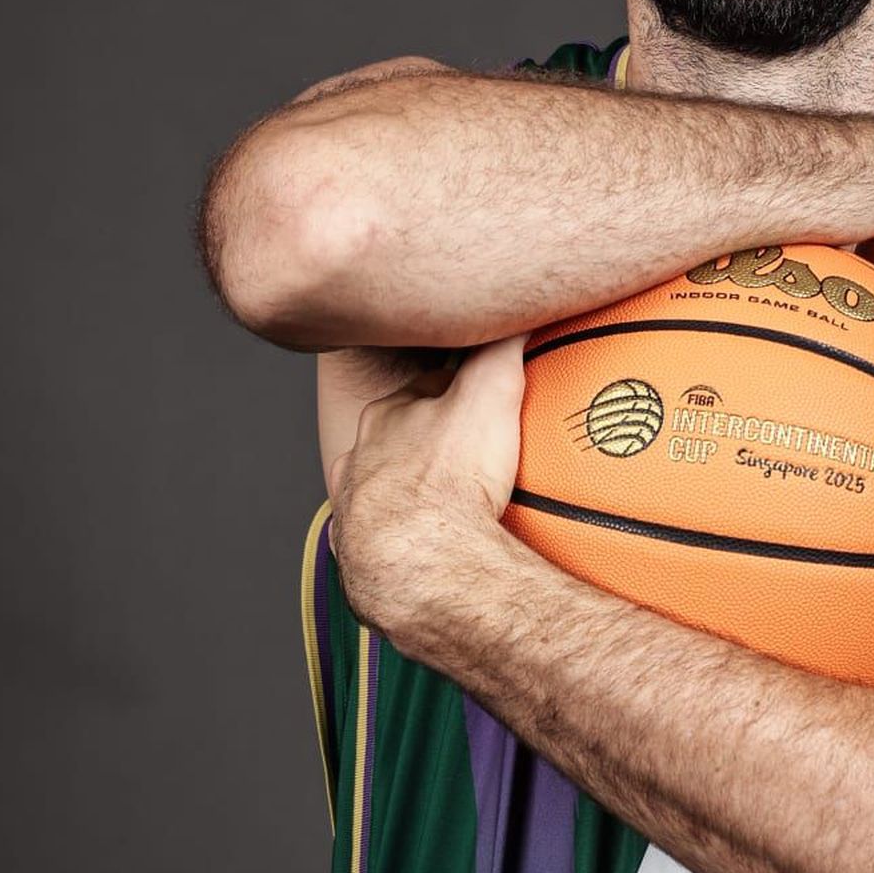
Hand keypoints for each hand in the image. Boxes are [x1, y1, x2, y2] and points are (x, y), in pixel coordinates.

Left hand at [327, 334, 527, 644]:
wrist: (419, 561)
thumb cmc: (452, 477)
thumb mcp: (489, 395)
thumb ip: (500, 350)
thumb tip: (517, 311)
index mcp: (390, 415)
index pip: (422, 390)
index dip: (449, 391)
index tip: (471, 396)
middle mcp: (363, 458)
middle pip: (394, 438)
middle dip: (419, 440)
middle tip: (457, 449)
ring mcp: (356, 509)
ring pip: (377, 489)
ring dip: (401, 491)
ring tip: (434, 503)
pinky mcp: (360, 556)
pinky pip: (377, 543)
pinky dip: (395, 542)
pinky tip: (416, 551)